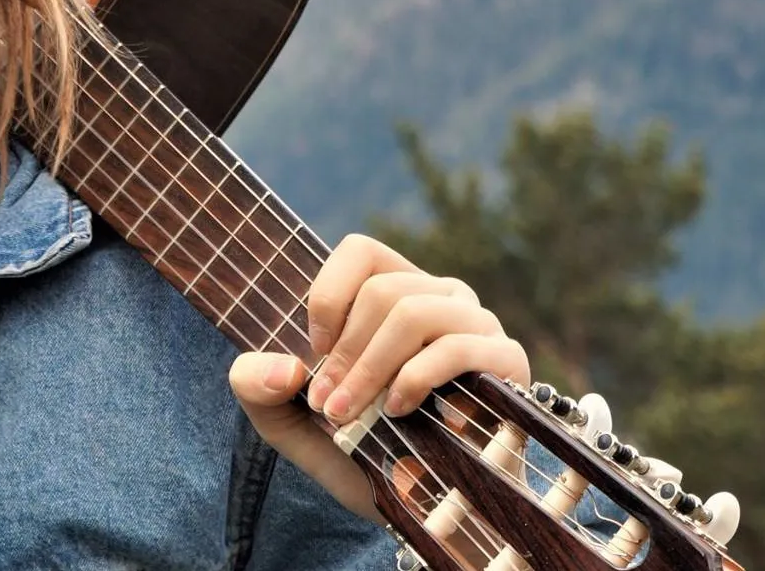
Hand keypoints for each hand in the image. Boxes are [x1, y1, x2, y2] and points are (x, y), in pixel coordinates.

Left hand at [225, 233, 528, 521]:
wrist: (421, 513)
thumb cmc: (357, 454)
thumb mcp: (288, 422)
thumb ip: (257, 386)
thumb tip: (285, 368)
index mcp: (394, 293)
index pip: (361, 252)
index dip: (328, 297)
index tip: (313, 354)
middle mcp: (441, 297)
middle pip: (383, 291)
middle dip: (344, 354)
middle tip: (328, 405)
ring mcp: (478, 325)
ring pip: (416, 312)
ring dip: (371, 368)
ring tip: (352, 414)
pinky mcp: (507, 361)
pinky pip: (460, 346)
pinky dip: (417, 378)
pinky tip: (397, 410)